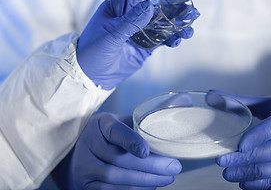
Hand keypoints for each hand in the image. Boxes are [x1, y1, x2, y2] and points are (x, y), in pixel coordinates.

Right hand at [52, 112, 181, 189]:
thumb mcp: (124, 120)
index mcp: (101, 124)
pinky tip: (149, 188)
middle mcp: (89, 144)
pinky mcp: (83, 186)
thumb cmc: (109, 135)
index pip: (116, 132)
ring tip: (167, 179)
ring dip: (144, 182)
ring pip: (115, 179)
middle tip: (174, 168)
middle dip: (150, 167)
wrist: (75, 152)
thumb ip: (153, 113)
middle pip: (120, 160)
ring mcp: (84, 167)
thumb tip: (186, 99)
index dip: (131, 142)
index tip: (147, 151)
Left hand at [76, 0, 197, 89]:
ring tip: (189, 29)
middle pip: (158, 9)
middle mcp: (131, 17)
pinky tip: (178, 40)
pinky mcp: (144, 46)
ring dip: (177, 26)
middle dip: (176, 10)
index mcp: (119, 7)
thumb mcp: (111, 35)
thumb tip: (150, 6)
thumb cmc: (92, 51)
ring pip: (163, 24)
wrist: (89, 76)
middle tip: (192, 11)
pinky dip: (171, 39)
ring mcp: (139, 32)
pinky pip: (161, 40)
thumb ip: (131, 21)